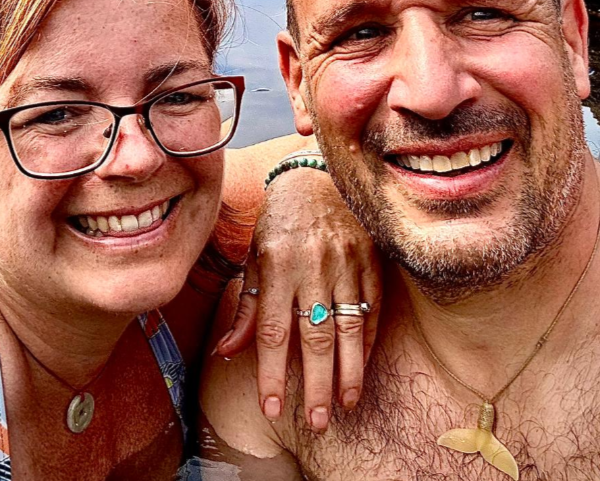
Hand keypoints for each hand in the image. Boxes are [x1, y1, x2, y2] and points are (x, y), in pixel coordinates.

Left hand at [214, 166, 381, 430]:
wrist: (315, 177)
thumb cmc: (278, 221)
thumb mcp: (254, 257)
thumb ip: (246, 306)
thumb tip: (227, 351)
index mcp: (276, 264)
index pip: (272, 331)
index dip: (271, 373)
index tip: (273, 407)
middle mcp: (311, 265)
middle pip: (314, 336)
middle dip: (315, 384)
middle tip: (318, 421)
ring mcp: (345, 262)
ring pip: (349, 327)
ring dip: (349, 371)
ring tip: (346, 404)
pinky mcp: (370, 259)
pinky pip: (372, 307)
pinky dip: (368, 340)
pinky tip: (362, 366)